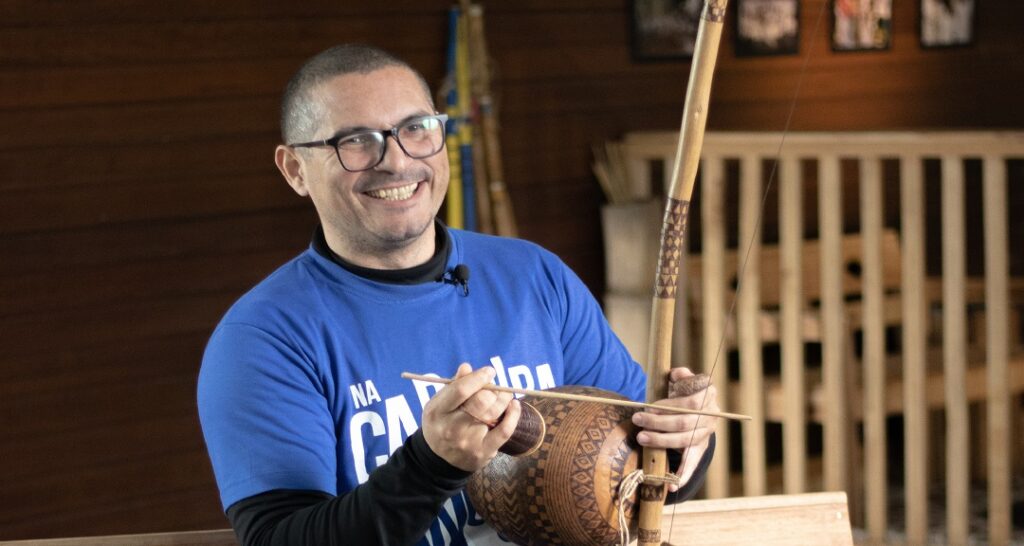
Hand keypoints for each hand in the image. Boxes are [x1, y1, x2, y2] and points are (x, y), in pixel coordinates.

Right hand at [421, 363, 520, 471]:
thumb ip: (454, 385)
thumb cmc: (441, 423)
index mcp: (438, 412)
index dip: (479, 377)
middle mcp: (452, 428)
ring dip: (504, 398)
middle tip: (494, 387)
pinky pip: (505, 431)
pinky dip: (513, 415)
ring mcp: (468, 442)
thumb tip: (467, 367)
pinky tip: (514, 405)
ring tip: (505, 394)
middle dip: (492, 390)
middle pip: (481, 401)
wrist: (439, 460)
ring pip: (494, 413)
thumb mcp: (439, 403)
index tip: (489, 371)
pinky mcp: (483, 451)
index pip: (461, 390)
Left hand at [630, 367, 718, 489]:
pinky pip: (692, 464)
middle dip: (658, 422)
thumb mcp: (682, 380)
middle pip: (684, 423)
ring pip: (684, 441)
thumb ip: (680, 376)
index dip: (670, 405)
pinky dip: (683, 476)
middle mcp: (711, 416)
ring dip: (661, 441)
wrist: (694, 410)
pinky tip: (671, 487)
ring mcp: (706, 435)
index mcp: (709, 395)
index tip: (650, 407)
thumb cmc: (682, 392)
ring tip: (641, 438)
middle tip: (638, 420)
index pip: (691, 402)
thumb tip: (676, 374)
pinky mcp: (699, 450)